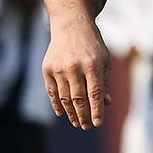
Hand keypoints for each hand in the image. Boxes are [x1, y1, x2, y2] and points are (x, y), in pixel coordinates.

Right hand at [43, 15, 111, 129]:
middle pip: (79, 98)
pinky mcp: (47, 69)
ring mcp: (59, 68)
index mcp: (92, 65)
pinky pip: (52, 92)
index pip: (95, 93)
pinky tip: (62, 113)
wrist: (71, 25)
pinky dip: (57, 104)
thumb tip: (105, 103)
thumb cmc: (92, 45)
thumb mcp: (104, 60)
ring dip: (71, 113)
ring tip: (76, 123)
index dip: (96, 110)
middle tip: (86, 127)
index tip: (97, 123)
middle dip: (83, 115)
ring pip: (64, 98)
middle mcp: (74, 67)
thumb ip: (104, 82)